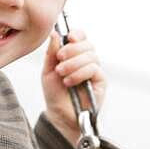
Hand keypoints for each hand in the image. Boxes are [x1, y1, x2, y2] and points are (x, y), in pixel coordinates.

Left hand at [41, 29, 106, 146]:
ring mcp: (94, 71)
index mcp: (74, 54)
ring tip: (62, 74)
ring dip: (73, 63)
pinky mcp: (101, 82)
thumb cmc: (55, 93)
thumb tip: (55, 33)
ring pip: (91, 56)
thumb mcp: (48, 71)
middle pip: (87, 44)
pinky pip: (94, 69)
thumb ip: (52, 52)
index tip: (69, 37)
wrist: (59, 115)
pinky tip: (69, 82)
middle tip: (60, 59)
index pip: (81, 37)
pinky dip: (80, 73)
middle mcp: (87, 60)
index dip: (77, 34)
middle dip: (72, 49)